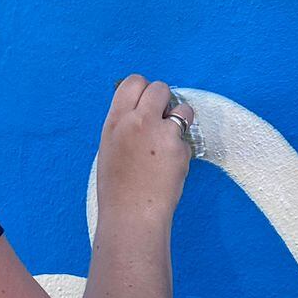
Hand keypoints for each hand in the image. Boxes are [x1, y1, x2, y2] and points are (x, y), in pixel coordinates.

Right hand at [95, 75, 194, 233]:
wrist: (131, 215)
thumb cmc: (118, 188)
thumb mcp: (110, 147)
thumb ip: (125, 125)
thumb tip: (144, 108)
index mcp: (116, 121)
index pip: (133, 82)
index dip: (143, 89)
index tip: (147, 102)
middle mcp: (138, 121)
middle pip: (159, 88)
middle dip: (165, 99)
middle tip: (163, 118)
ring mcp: (161, 133)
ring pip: (183, 109)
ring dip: (181, 120)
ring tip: (169, 142)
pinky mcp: (180, 148)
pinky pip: (186, 139)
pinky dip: (181, 150)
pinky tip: (169, 168)